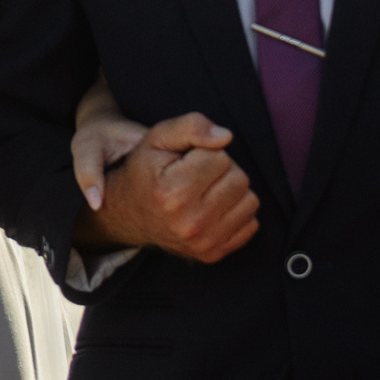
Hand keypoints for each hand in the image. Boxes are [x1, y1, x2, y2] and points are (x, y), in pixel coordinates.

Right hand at [76, 113, 259, 264]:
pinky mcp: (214, 254)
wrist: (128, 213)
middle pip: (239, 179)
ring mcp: (203, 243)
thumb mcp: (158, 137)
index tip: (187, 160)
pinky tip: (213, 208)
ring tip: (207, 190)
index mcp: (173, 193)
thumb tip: (226, 136)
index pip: (221, 157)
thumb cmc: (146, 170)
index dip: (206, 152)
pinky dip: (236, 212)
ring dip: (232, 190)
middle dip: (222, 170)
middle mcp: (189, 223)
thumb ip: (191, 126)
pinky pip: (251, 224)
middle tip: (198, 174)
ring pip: (249, 200)